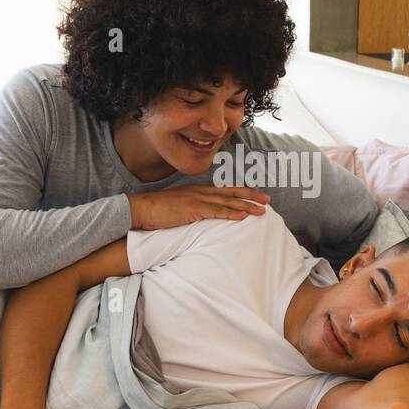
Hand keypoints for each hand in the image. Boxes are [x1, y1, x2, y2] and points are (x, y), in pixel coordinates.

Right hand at [127, 185, 269, 230]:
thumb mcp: (180, 208)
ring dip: (246, 205)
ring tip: (261, 210)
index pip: (225, 190)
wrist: (141, 208)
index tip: (257, 196)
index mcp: (198, 191)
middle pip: (231, 192)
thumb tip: (203, 218)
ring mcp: (197, 199)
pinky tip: (242, 216)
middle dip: (251, 196)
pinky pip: (215, 211)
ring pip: (227, 201)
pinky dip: (230, 213)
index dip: (242, 193)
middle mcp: (200, 191)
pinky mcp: (192, 208)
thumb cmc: (157, 211)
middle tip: (268, 200)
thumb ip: (193, 210)